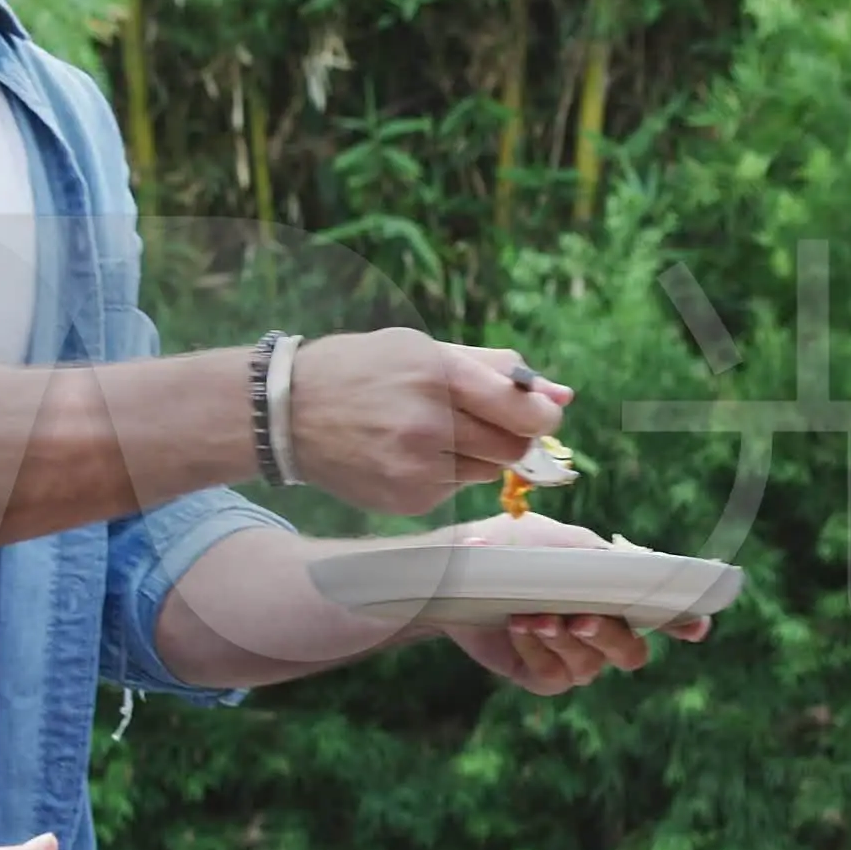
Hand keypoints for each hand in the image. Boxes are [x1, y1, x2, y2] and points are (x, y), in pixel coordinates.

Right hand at [288, 330, 568, 515]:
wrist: (289, 413)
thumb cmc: (363, 371)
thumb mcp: (423, 349)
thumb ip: (496, 369)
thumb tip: (562, 395)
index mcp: (437, 375)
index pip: (522, 411)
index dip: (542, 416)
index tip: (540, 414)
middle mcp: (428, 425)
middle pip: (513, 448)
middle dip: (514, 436)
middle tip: (488, 423)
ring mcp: (416, 468)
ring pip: (489, 471)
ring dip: (479, 454)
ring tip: (435, 433)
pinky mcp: (408, 500)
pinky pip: (456, 489)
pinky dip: (447, 473)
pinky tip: (410, 454)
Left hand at [433, 514, 712, 696]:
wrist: (457, 567)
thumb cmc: (515, 547)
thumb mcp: (562, 543)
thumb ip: (603, 559)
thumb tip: (644, 571)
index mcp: (616, 595)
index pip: (663, 615)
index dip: (685, 623)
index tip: (697, 625)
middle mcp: (601, 631)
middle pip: (631, 653)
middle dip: (609, 636)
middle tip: (583, 617)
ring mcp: (572, 657)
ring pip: (592, 667)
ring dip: (565, 641)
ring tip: (536, 615)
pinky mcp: (540, 675)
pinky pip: (554, 676)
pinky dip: (537, 650)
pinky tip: (519, 627)